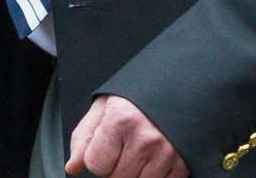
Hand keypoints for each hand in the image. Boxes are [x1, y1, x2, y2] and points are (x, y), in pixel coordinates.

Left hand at [67, 94, 186, 177]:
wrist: (179, 86)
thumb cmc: (137, 95)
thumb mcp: (104, 105)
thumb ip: (84, 137)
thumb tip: (72, 167)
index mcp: (120, 120)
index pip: (96, 165)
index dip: (97, 157)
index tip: (106, 145)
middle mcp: (145, 138)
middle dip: (115, 166)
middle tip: (124, 146)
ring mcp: (167, 153)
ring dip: (135, 173)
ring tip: (139, 150)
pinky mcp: (183, 164)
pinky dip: (154, 176)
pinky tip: (155, 158)